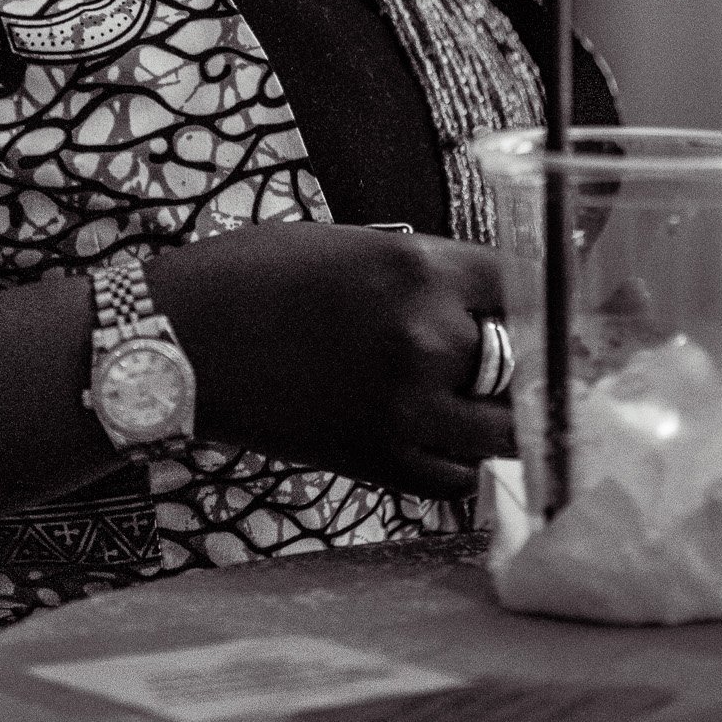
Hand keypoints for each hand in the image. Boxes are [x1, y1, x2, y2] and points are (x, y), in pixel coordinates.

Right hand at [150, 221, 513, 501]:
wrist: (180, 340)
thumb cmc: (256, 275)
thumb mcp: (352, 245)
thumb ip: (422, 274)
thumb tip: (482, 301)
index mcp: (415, 266)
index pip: (519, 281)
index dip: (533, 291)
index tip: (541, 300)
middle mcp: (423, 337)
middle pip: (520, 357)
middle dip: (521, 354)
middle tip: (517, 353)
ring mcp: (405, 407)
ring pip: (502, 428)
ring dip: (501, 414)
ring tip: (489, 401)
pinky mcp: (380, 462)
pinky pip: (457, 476)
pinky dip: (460, 460)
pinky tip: (442, 436)